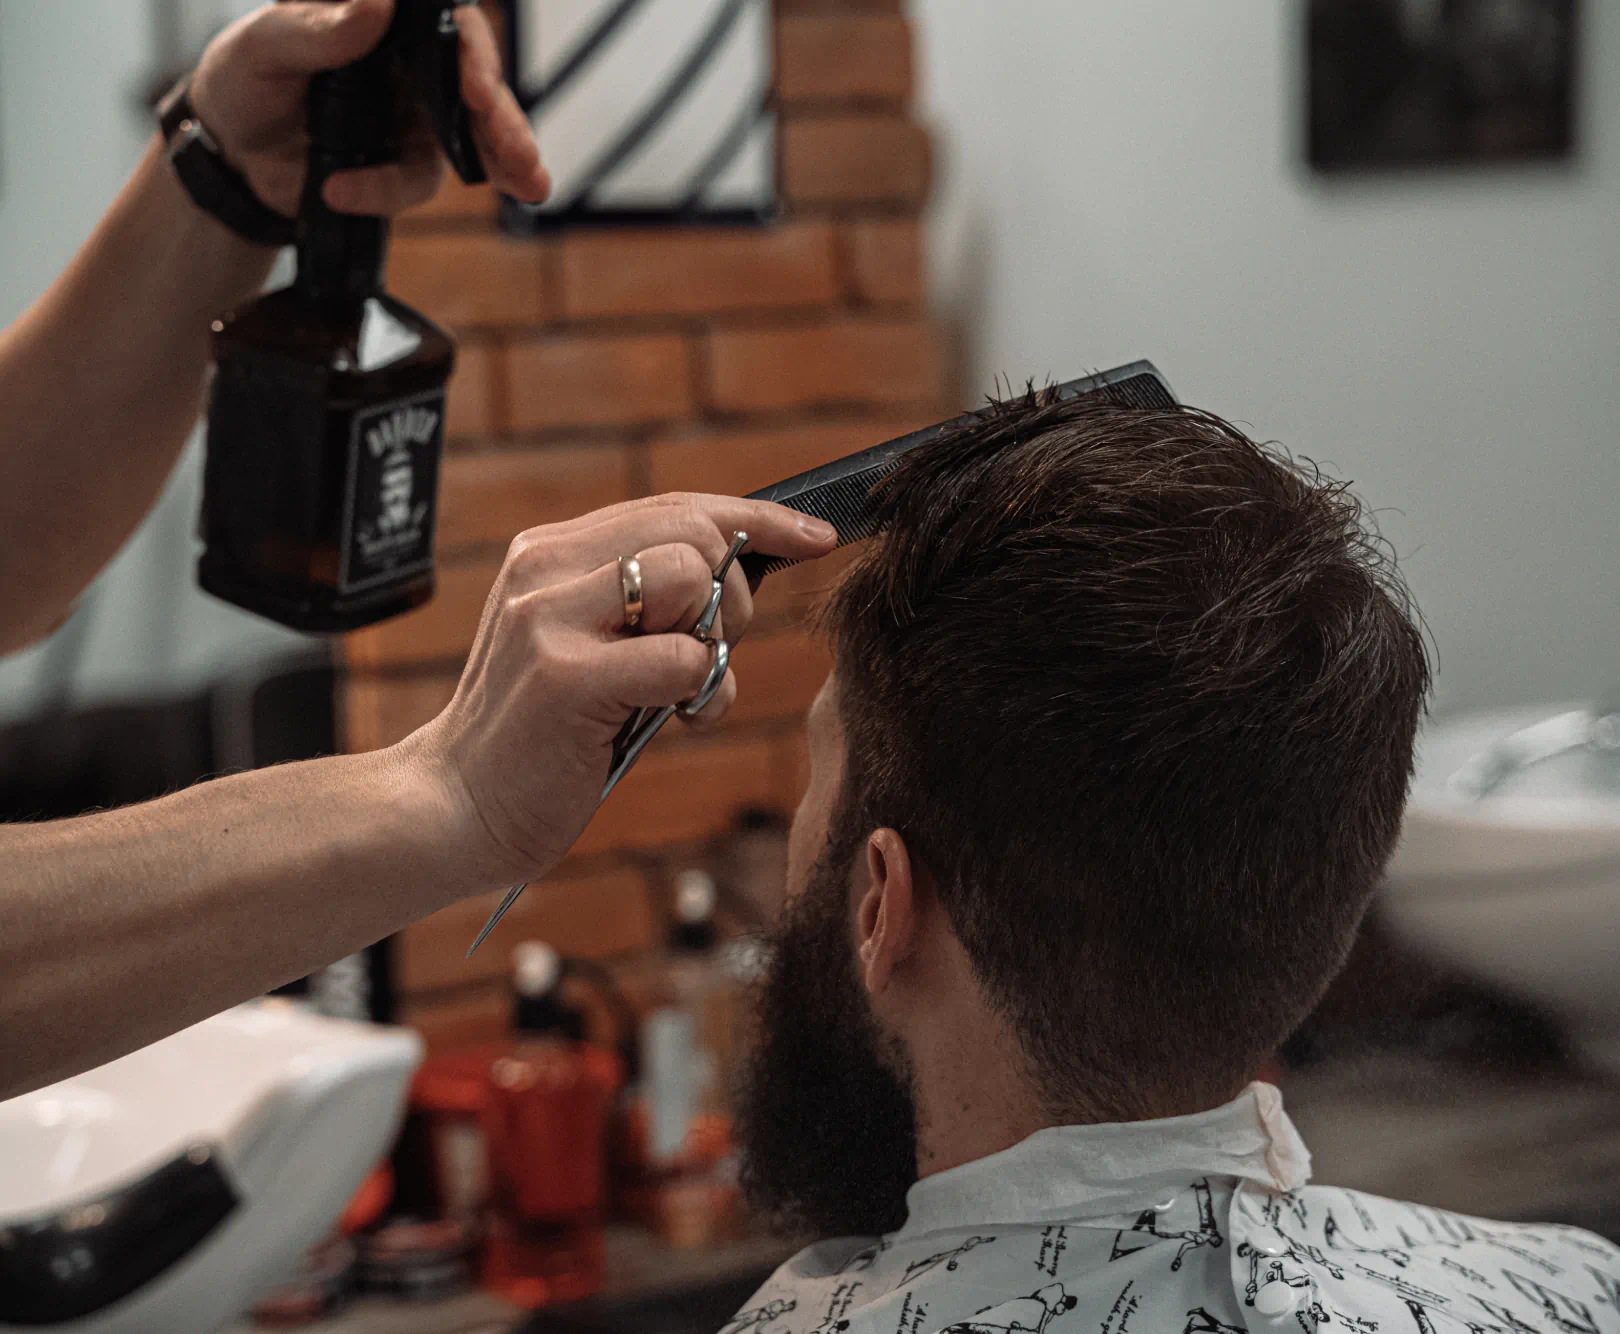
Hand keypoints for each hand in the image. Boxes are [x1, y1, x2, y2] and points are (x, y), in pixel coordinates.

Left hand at [188, 0, 548, 218]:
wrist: (231, 155)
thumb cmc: (245, 82)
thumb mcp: (263, 48)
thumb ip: (315, 30)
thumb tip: (375, 7)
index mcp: (385, 22)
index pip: (446, 24)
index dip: (474, 54)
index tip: (478, 87)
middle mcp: (411, 65)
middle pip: (477, 86)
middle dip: (505, 123)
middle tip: (521, 156)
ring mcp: (416, 118)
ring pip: (474, 140)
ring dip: (501, 164)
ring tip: (526, 186)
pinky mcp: (406, 165)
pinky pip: (416, 183)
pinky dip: (387, 193)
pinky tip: (344, 192)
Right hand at [405, 496, 837, 890]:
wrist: (454, 809)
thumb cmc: (541, 736)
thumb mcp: (586, 645)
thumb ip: (643, 603)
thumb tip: (744, 568)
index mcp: (549, 552)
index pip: (674, 506)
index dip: (756, 518)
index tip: (815, 537)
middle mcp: (544, 568)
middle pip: (696, 534)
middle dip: (733, 598)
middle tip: (705, 656)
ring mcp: (548, 619)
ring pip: (694, 582)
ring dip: (713, 645)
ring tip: (674, 694)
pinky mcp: (564, 677)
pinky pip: (684, 660)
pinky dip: (699, 694)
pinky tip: (670, 722)